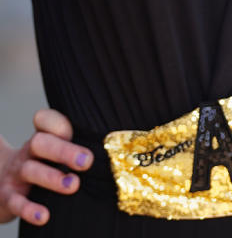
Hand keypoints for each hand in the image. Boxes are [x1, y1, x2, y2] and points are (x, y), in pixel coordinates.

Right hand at [0, 110, 92, 225]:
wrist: (1, 185)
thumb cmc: (42, 164)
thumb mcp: (53, 151)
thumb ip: (77, 145)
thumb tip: (116, 149)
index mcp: (42, 136)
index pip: (45, 120)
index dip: (57, 122)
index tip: (72, 130)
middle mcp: (28, 152)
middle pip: (41, 143)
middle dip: (64, 151)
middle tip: (87, 161)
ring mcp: (16, 174)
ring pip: (31, 170)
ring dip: (52, 178)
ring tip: (74, 185)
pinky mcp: (8, 197)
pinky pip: (16, 202)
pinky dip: (29, 209)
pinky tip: (44, 215)